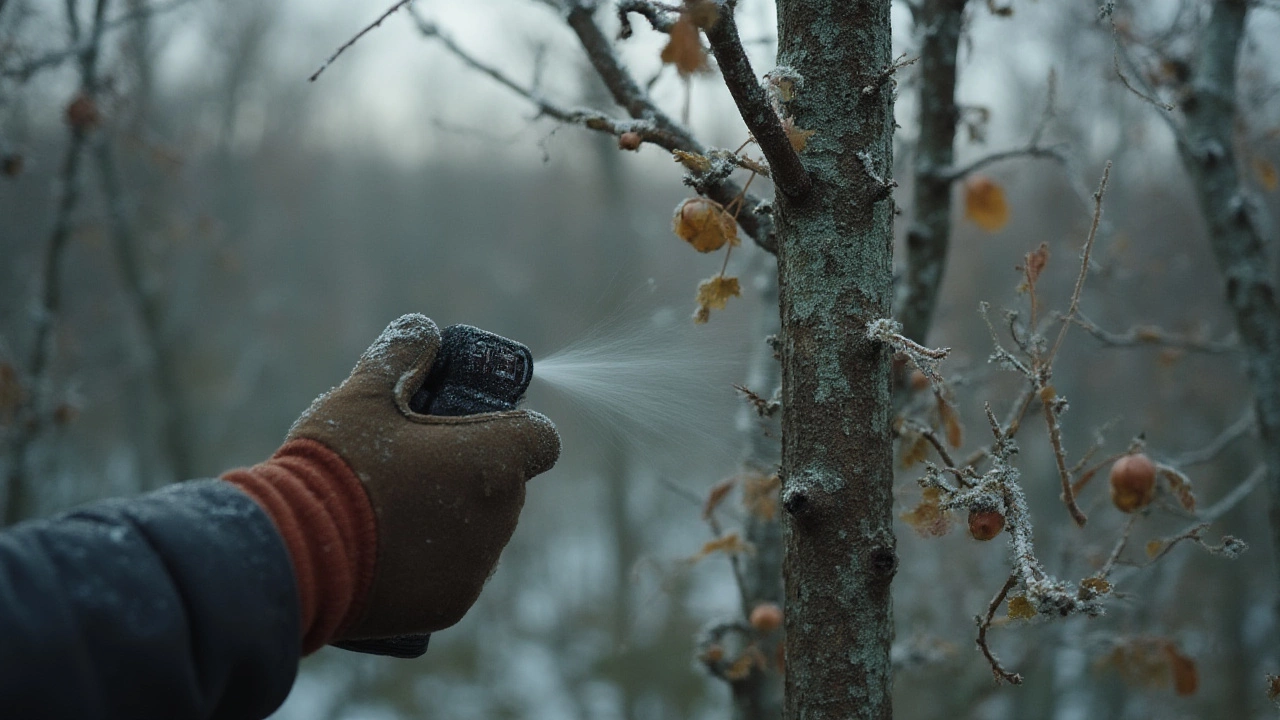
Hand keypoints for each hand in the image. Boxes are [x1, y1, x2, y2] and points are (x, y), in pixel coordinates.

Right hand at [289, 314, 559, 638]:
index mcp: (493, 462)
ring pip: (482, 530)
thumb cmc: (335, 466)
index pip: (540, 439)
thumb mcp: (364, 392)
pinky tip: (387, 548)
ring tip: (390, 507)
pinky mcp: (453, 604)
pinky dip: (434, 559)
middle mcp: (500, 517)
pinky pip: (457, 572)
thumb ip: (402, 352)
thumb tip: (424, 329)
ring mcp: (478, 566)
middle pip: (506, 484)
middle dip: (471, 470)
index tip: (469, 426)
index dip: (513, 427)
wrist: (295, 554)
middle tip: (414, 463)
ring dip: (454, 515)